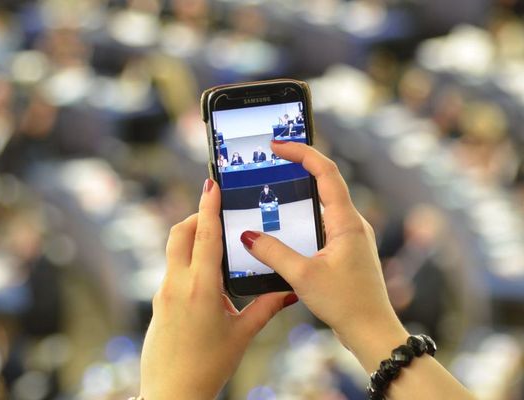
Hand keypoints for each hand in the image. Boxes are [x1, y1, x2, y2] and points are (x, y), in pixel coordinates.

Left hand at [140, 179, 296, 398]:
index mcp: (201, 288)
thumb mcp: (242, 335)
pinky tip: (207, 277)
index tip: (211, 183)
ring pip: (174, 250)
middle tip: (217, 212)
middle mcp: (177, 284)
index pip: (205, 236)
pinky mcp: (159, 301)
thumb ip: (266, 308)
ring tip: (216, 243)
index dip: (209, 206)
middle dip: (197, 216)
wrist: (171, 393)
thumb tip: (289, 291)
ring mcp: (164, 292)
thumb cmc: (209, 366)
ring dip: (192, 238)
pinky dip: (187, 260)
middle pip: (180, 233)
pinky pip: (172, 269)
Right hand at [241, 141, 408, 372]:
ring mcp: (351, 236)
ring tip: (277, 184)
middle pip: (327, 181)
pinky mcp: (346, 249)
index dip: (302, 153)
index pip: (326, 172)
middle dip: (300, 165)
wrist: (372, 331)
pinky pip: (324, 221)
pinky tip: (288, 224)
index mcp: (347, 221)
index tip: (278, 146)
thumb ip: (273, 253)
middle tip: (274, 158)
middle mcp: (353, 223)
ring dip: (302, 191)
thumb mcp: (303, 276)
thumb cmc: (346, 303)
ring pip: (325, 202)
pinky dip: (305, 214)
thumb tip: (249, 236)